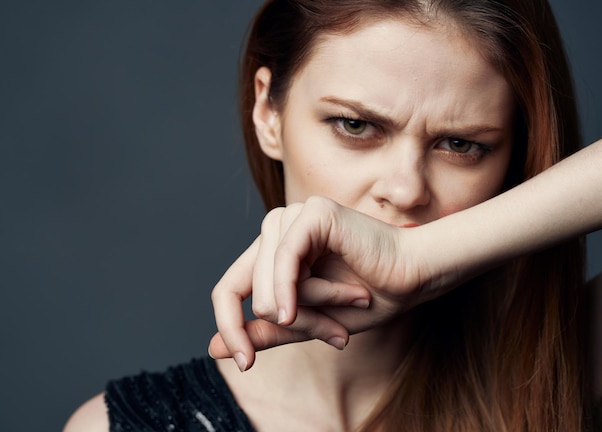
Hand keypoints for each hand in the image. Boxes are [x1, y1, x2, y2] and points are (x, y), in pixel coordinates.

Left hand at [209, 196, 444, 370]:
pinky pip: (285, 261)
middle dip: (296, 321)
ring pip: (270, 285)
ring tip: (351, 296)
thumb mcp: (307, 323)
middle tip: (336, 326)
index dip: (231, 327)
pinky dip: (298, 290)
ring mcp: (291, 217)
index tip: (245, 363)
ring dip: (312, 306)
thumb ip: (265, 331)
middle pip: (253, 293)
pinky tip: (318, 303)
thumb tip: (213, 348)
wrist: (412, 279)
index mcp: (270, 253)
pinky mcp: (311, 213)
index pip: (229, 289)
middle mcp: (275, 230)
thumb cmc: (367, 296)